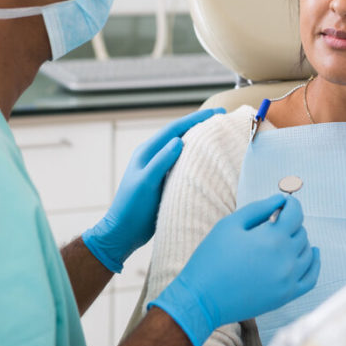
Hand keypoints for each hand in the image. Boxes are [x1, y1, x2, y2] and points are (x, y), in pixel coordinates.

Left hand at [82, 107, 224, 272]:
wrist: (123, 233)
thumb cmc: (131, 209)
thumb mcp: (146, 183)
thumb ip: (161, 161)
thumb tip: (179, 141)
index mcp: (147, 152)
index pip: (175, 129)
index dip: (196, 119)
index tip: (217, 112)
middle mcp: (153, 157)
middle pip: (180, 134)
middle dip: (200, 125)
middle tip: (222, 119)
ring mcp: (158, 169)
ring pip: (182, 149)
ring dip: (199, 140)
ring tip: (218, 135)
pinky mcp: (164, 181)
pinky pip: (183, 164)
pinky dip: (196, 158)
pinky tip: (207, 160)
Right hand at [150, 194, 320, 345]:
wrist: (202, 299)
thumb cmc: (212, 258)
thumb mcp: (230, 225)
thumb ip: (259, 208)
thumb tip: (281, 199)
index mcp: (273, 239)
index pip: (296, 214)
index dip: (291, 204)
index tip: (283, 203)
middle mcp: (286, 260)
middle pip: (301, 233)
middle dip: (290, 224)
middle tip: (273, 223)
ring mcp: (288, 280)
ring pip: (308, 253)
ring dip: (299, 241)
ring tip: (282, 239)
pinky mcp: (286, 296)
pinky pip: (311, 278)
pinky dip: (314, 264)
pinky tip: (312, 254)